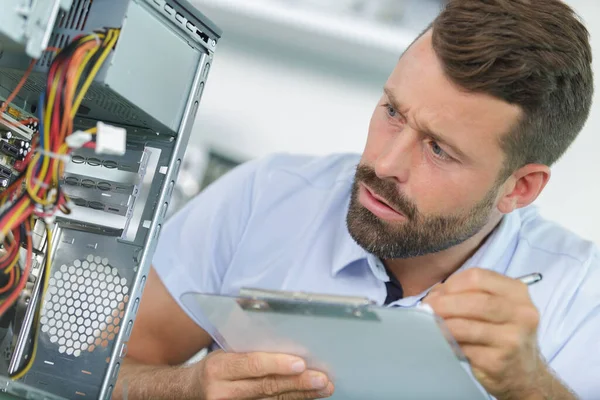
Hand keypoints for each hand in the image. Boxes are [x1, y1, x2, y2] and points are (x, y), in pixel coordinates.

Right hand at [195, 350, 333, 399]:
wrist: (190, 392)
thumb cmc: (214, 365)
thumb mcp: (223, 348)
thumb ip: (245, 337)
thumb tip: (270, 312)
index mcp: (219, 368)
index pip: (252, 365)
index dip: (277, 364)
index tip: (300, 363)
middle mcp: (224, 391)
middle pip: (267, 387)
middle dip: (298, 383)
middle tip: (322, 379)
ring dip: (301, 394)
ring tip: (323, 387)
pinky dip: (291, 399)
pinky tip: (308, 395)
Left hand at [423, 268, 545, 398]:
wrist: (524, 373)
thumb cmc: (502, 333)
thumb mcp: (495, 307)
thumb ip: (467, 295)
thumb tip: (434, 297)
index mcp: (517, 292)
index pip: (478, 277)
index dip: (452, 284)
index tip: (437, 294)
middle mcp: (521, 313)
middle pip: (473, 301)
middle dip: (443, 303)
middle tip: (427, 308)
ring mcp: (512, 339)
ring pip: (466, 326)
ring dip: (442, 324)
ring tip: (429, 324)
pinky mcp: (499, 361)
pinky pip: (464, 348)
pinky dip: (448, 342)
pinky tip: (441, 341)